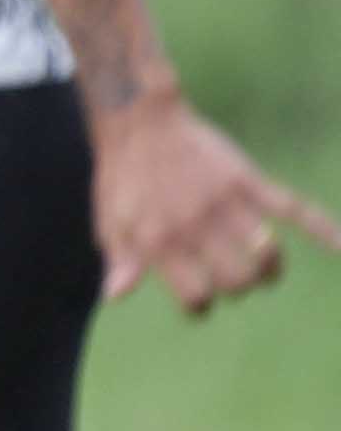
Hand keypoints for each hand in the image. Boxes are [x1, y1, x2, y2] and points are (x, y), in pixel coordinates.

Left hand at [91, 91, 337, 312]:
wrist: (140, 124)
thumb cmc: (121, 178)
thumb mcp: (110, 221)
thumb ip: (120, 260)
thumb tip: (116, 296)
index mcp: (160, 242)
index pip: (197, 296)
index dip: (200, 306)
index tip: (201, 300)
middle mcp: (196, 227)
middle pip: (238, 280)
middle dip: (238, 288)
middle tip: (230, 279)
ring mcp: (225, 204)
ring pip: (266, 253)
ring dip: (269, 269)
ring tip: (262, 268)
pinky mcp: (248, 181)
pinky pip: (293, 208)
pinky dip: (324, 227)